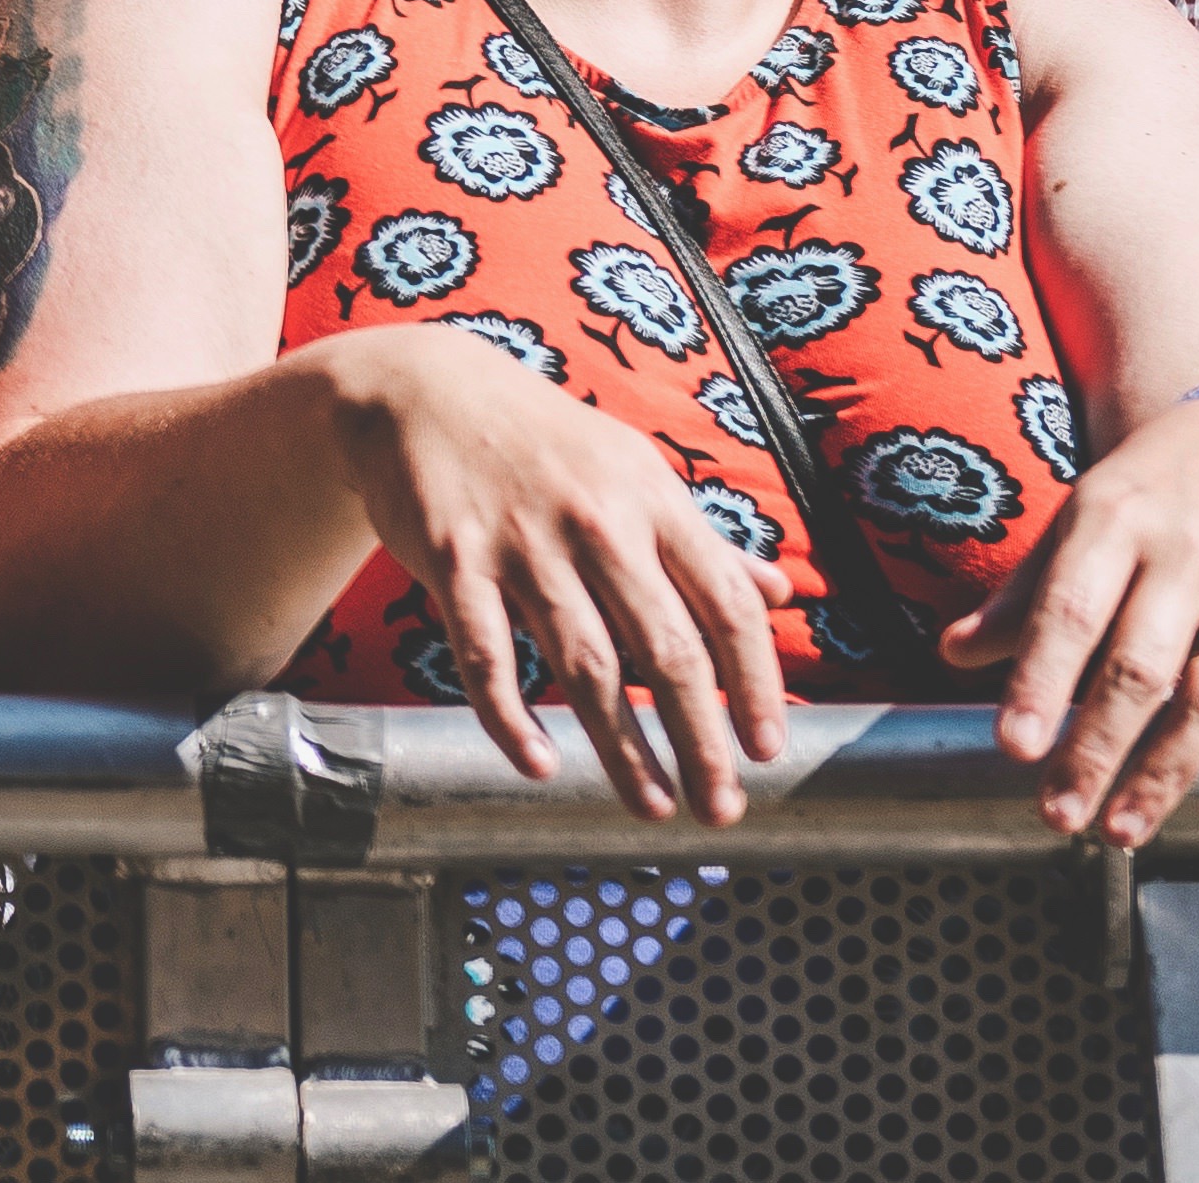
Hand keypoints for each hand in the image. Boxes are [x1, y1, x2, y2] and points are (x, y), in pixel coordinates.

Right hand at [326, 328, 795, 822]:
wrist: (419, 390)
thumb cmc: (543, 443)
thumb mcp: (634, 471)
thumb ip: (703, 540)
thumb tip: (779, 595)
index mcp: (653, 499)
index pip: (726, 605)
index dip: (756, 685)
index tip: (767, 750)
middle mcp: (597, 521)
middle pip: (667, 650)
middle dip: (701, 741)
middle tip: (721, 809)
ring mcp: (522, 541)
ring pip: (586, 665)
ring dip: (623, 749)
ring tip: (652, 807)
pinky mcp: (453, 557)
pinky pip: (485, 653)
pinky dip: (511, 715)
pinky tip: (539, 763)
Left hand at [942, 390, 1198, 841]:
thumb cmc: (1148, 495)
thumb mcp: (1077, 521)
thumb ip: (1021, 595)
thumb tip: (950, 655)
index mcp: (1114, 524)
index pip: (1072, 611)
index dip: (1040, 682)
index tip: (1013, 747)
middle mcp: (1186, 562)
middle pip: (1140, 669)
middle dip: (1096, 750)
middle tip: (1057, 814)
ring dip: (1166, 775)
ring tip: (1120, 831)